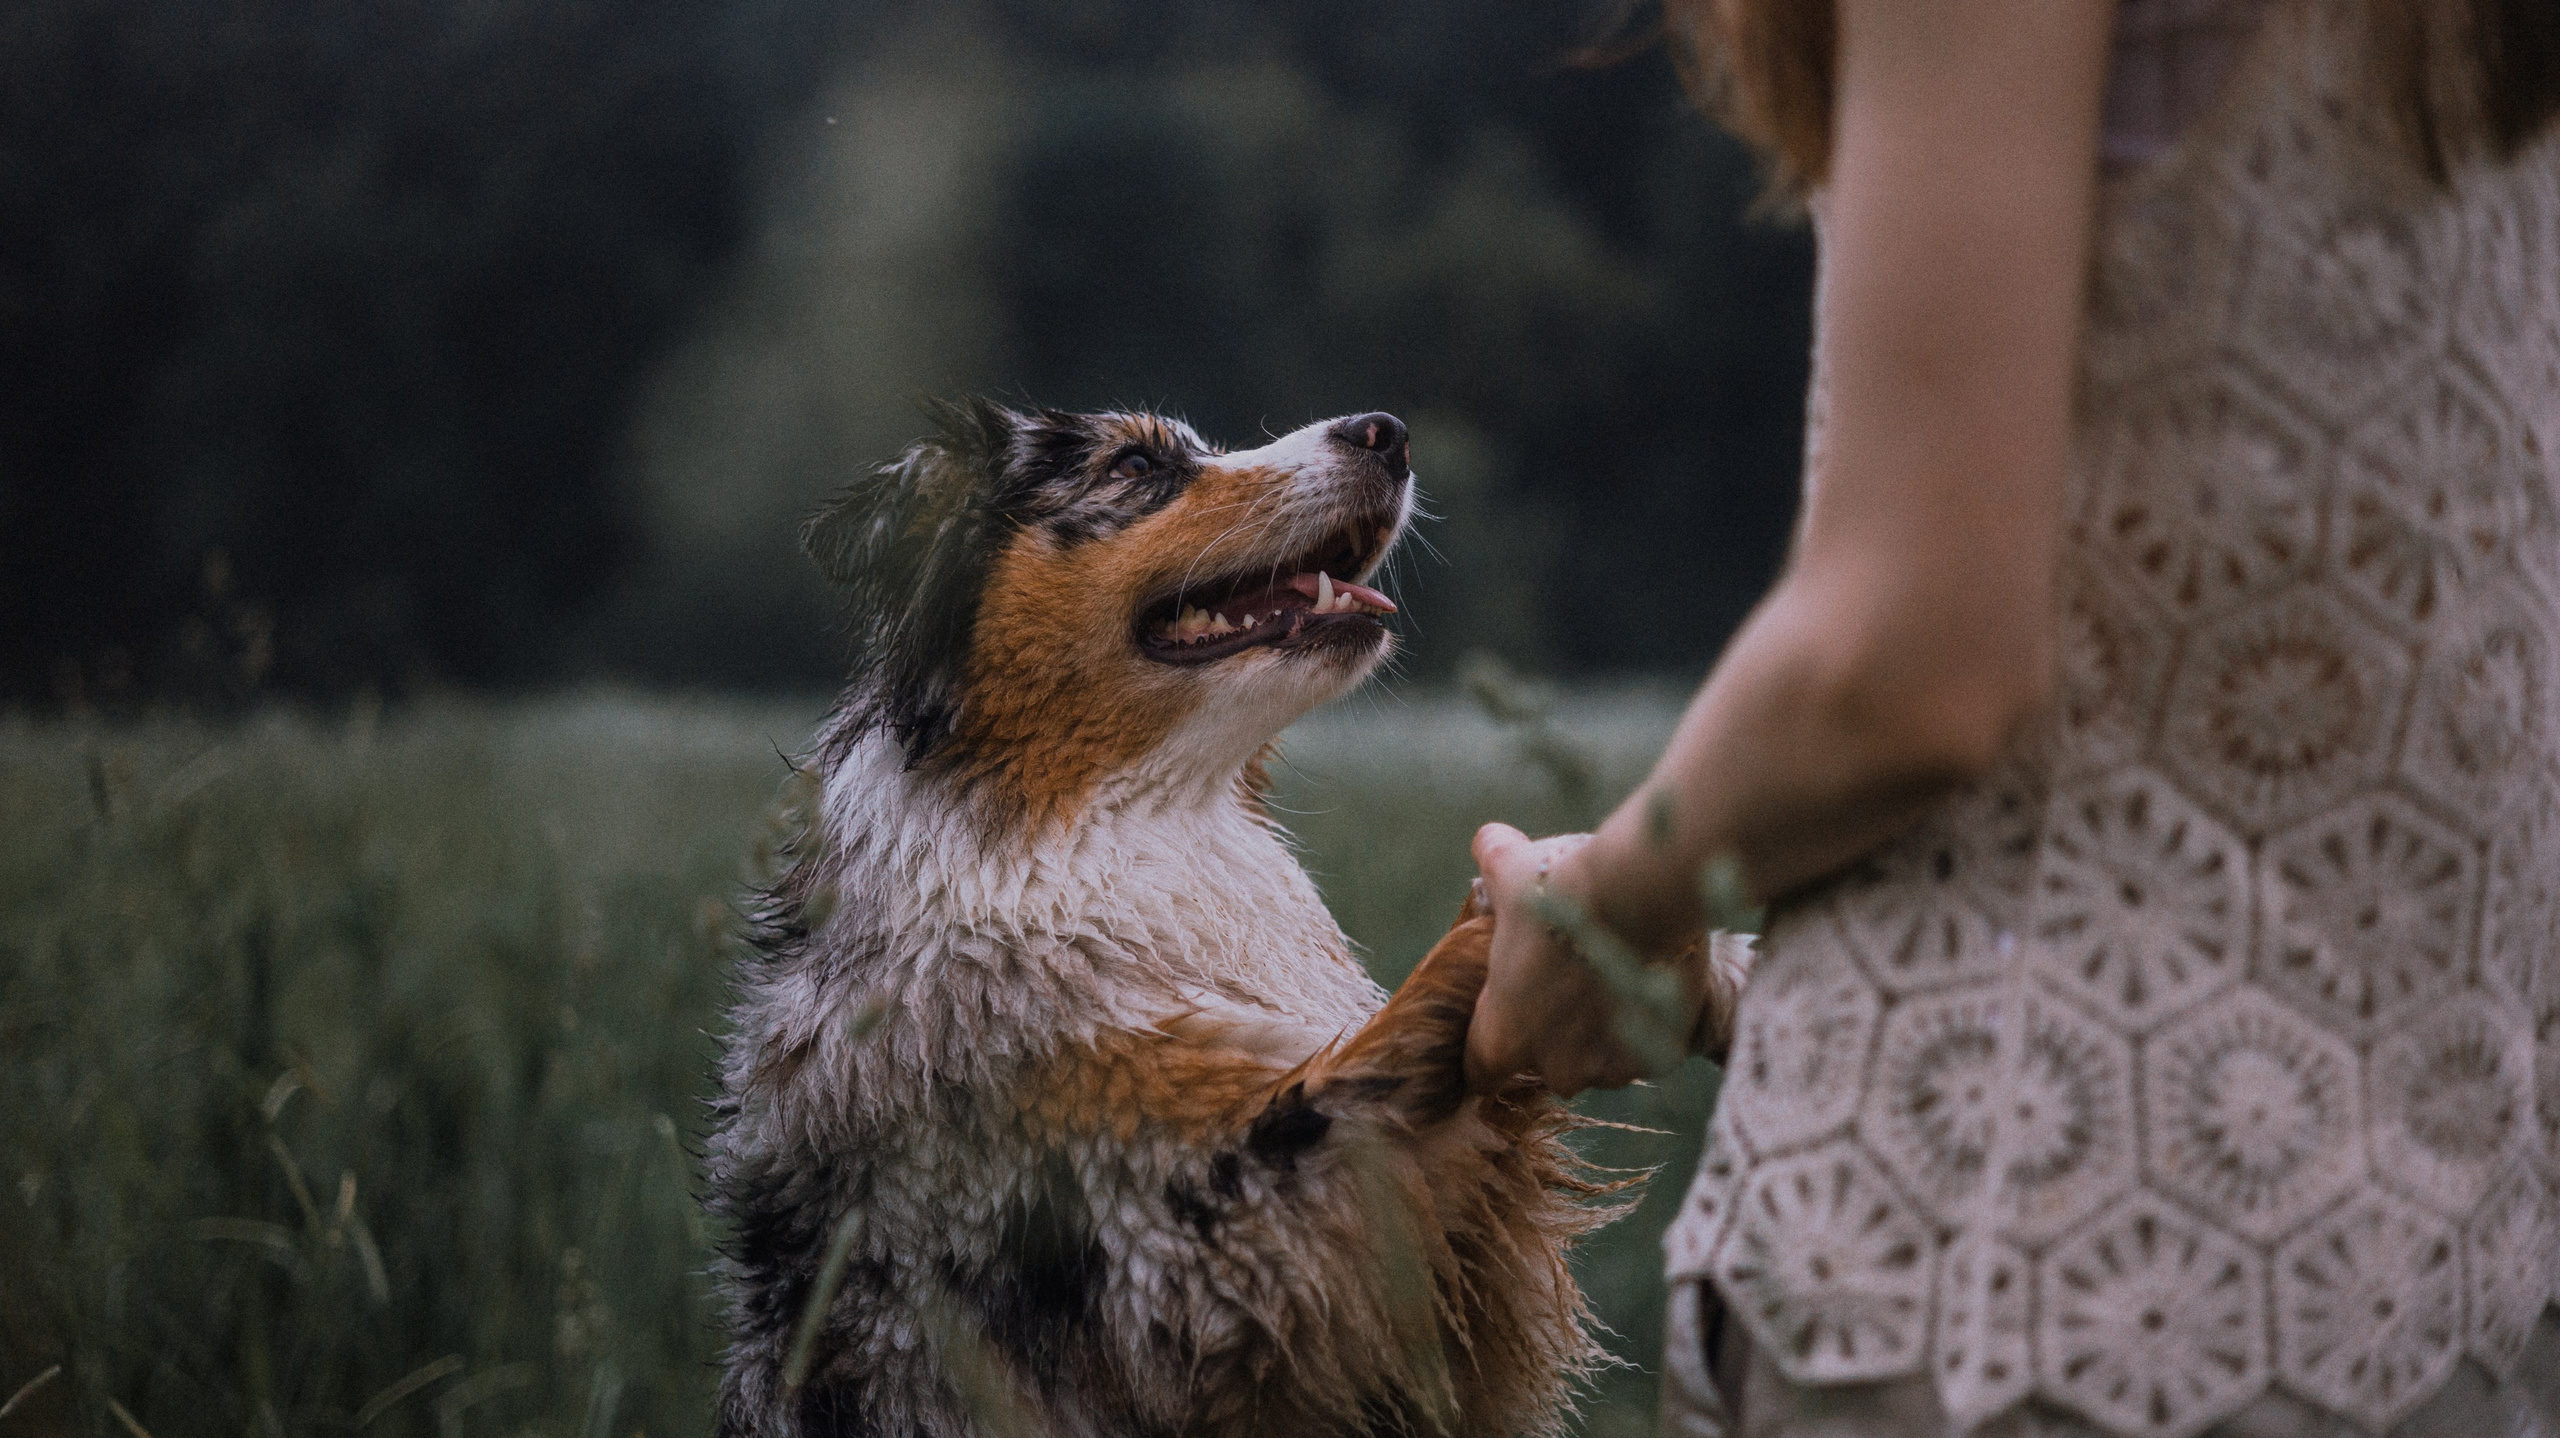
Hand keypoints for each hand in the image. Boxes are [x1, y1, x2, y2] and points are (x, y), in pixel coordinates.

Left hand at [1462, 823, 1651, 1096]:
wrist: (1637, 894)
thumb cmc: (1560, 889)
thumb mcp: (1510, 870)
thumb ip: (1491, 859)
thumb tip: (1489, 840)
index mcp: (1503, 1037)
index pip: (1482, 1069)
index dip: (1493, 1039)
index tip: (1510, 1009)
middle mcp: (1555, 1067)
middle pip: (1548, 1070)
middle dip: (1556, 1040)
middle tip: (1570, 989)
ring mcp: (1609, 1068)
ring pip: (1601, 1066)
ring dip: (1603, 1038)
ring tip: (1613, 985)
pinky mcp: (1656, 1058)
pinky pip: (1645, 1055)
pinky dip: (1646, 1030)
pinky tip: (1647, 989)